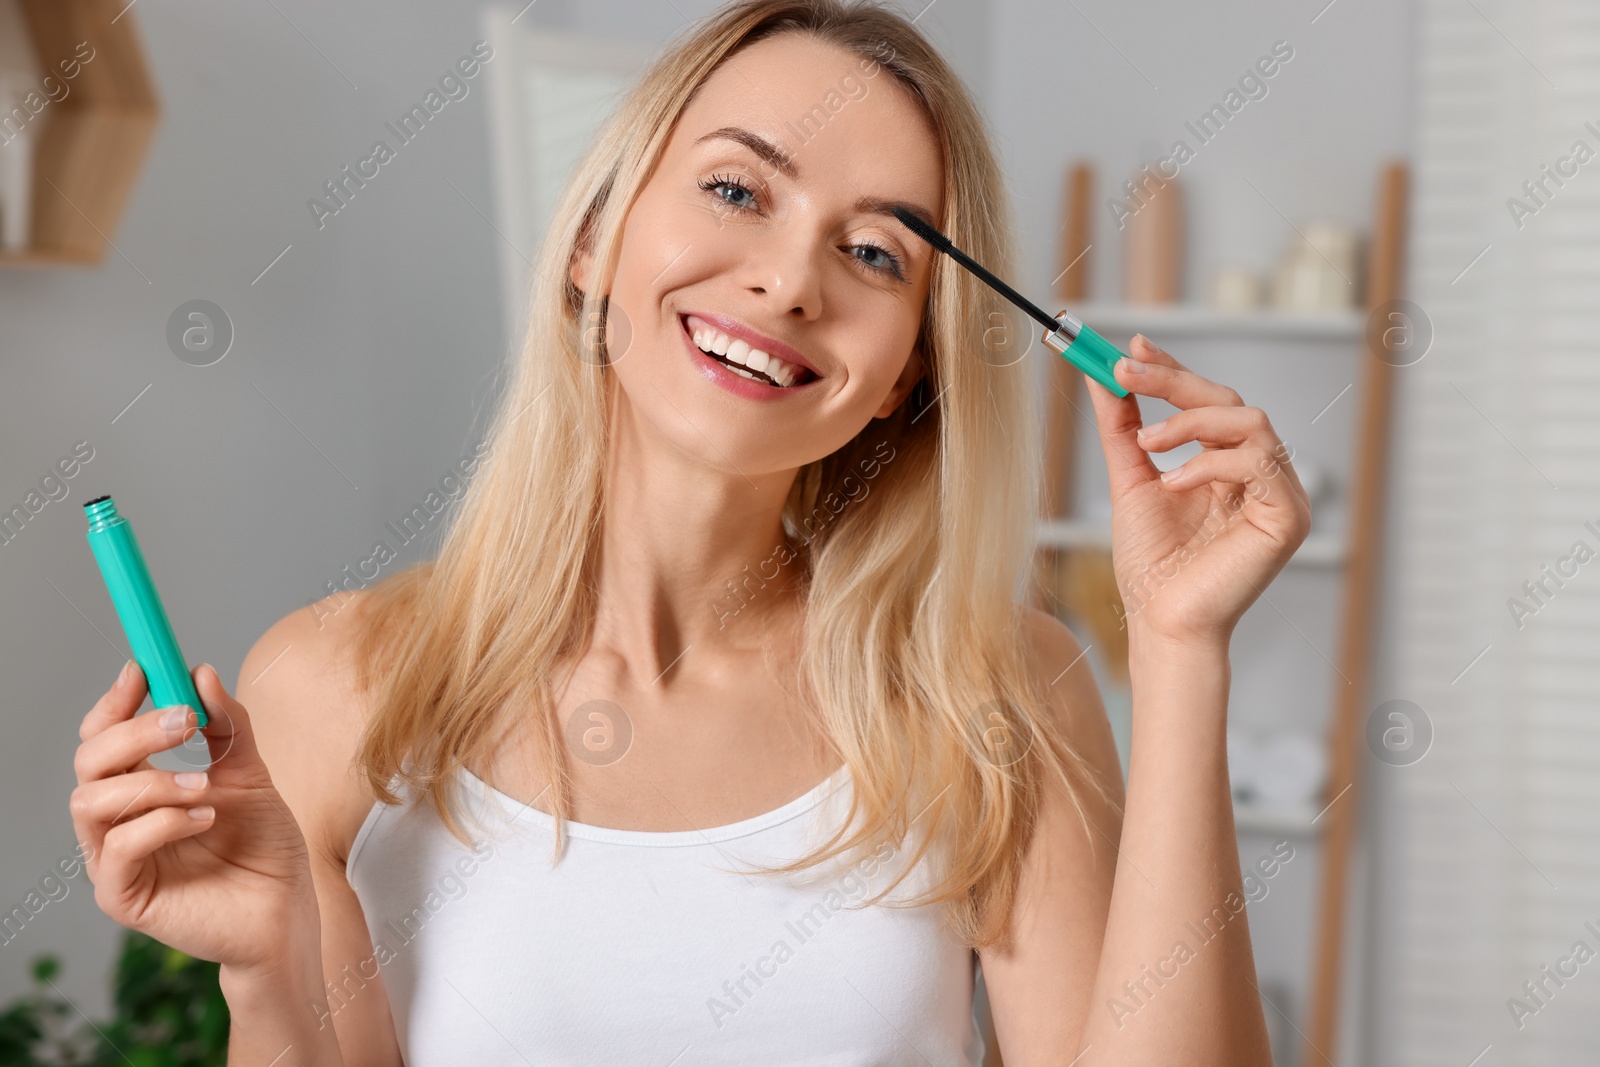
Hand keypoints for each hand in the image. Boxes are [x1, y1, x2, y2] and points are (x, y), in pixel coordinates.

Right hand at [69, 661, 317, 973]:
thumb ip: (228, 727)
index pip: (104, 737)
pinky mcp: (122, 897)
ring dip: (151, 781)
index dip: (116, 700)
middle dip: (133, 732)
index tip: (144, 668)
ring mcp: (114, 860)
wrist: (288, 909)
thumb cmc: (264, 845)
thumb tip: (201, 672)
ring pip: (90, 801)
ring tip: (206, 787)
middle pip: (89, 761)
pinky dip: (161, 823)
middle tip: (184, 719)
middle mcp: (118, 820)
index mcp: (141, 787)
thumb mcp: (252, 774)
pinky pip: (115, 848)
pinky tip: (205, 818)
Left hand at [1083, 334, 1311, 644]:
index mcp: (1227, 464)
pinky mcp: (1287, 516)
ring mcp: (1280, 494)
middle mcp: (1259, 474)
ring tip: (1146, 446)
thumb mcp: (1131, 481)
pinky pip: (1258, 463)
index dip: (1174, 371)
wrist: (1161, 621)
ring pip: (1250, 422)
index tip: (1132, 348)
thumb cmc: (1150, 564)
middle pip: (1230, 402)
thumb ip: (1122, 430)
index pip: (1208, 402)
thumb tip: (1104, 378)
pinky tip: (1173, 483)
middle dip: (1176, 382)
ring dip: (1190, 422)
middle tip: (1127, 372)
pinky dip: (1210, 464)